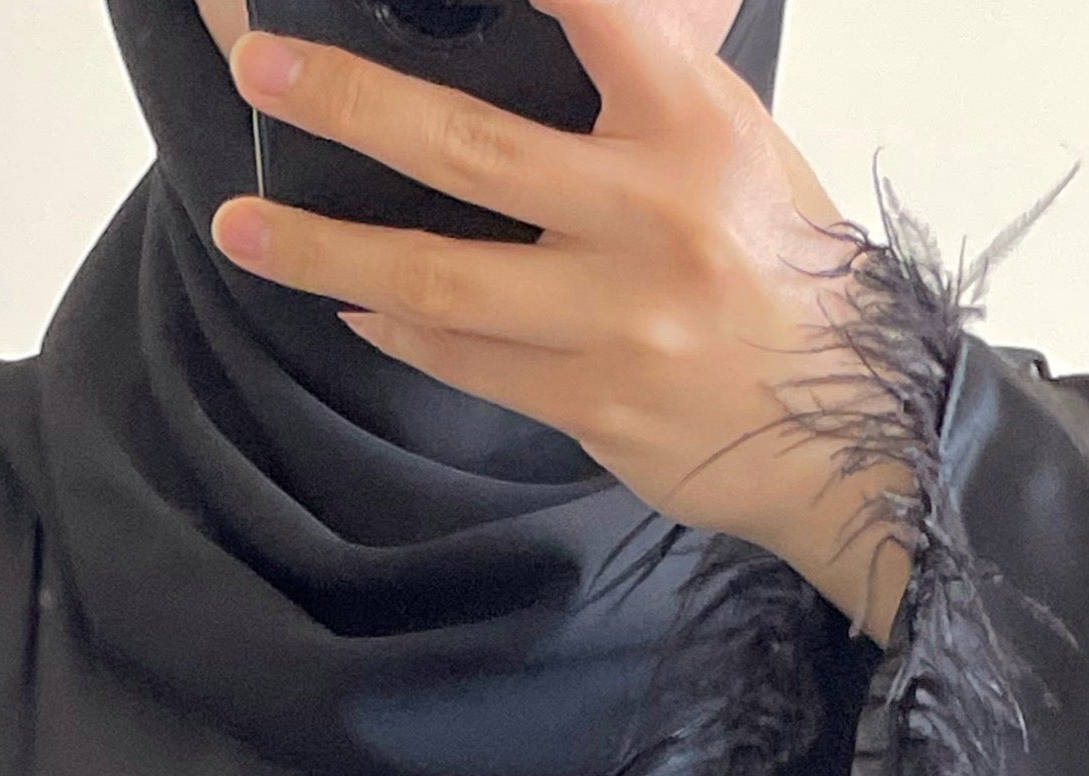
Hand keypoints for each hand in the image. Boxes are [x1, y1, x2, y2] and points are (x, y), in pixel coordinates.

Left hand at [210, 0, 912, 641]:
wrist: (845, 421)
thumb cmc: (781, 266)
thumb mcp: (734, 141)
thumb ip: (641, 87)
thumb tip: (535, 37)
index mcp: (695, 127)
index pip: (593, 10)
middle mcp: (653, 220)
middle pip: (468, 150)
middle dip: (349, 104)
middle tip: (260, 68)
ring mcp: (618, 323)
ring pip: (441, 279)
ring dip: (326, 247)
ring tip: (243, 225)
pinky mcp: (595, 404)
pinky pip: (470, 361)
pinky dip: (399, 327)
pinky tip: (348, 298)